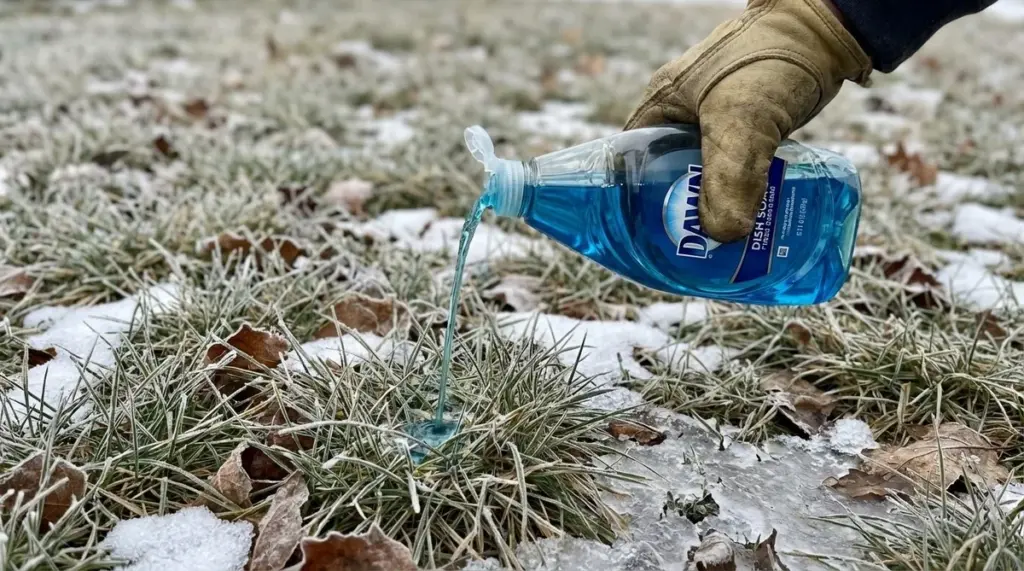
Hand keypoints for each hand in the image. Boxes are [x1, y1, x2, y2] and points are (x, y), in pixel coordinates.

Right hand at [625, 0, 870, 242]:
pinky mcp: (747, 129)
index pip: (628, 165)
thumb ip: (730, 178)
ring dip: (717, 206)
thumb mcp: (743, 122)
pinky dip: (744, 193)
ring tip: (727, 242)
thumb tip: (723, 235)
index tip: (648, 239)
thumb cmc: (771, 61)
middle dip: (680, 213)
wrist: (825, 33)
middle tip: (693, 250)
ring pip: (705, 177)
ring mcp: (714, 123)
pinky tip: (755, 216)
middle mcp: (680, 117)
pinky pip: (736, 171)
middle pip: (667, 177)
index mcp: (659, 108)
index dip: (632, 203)